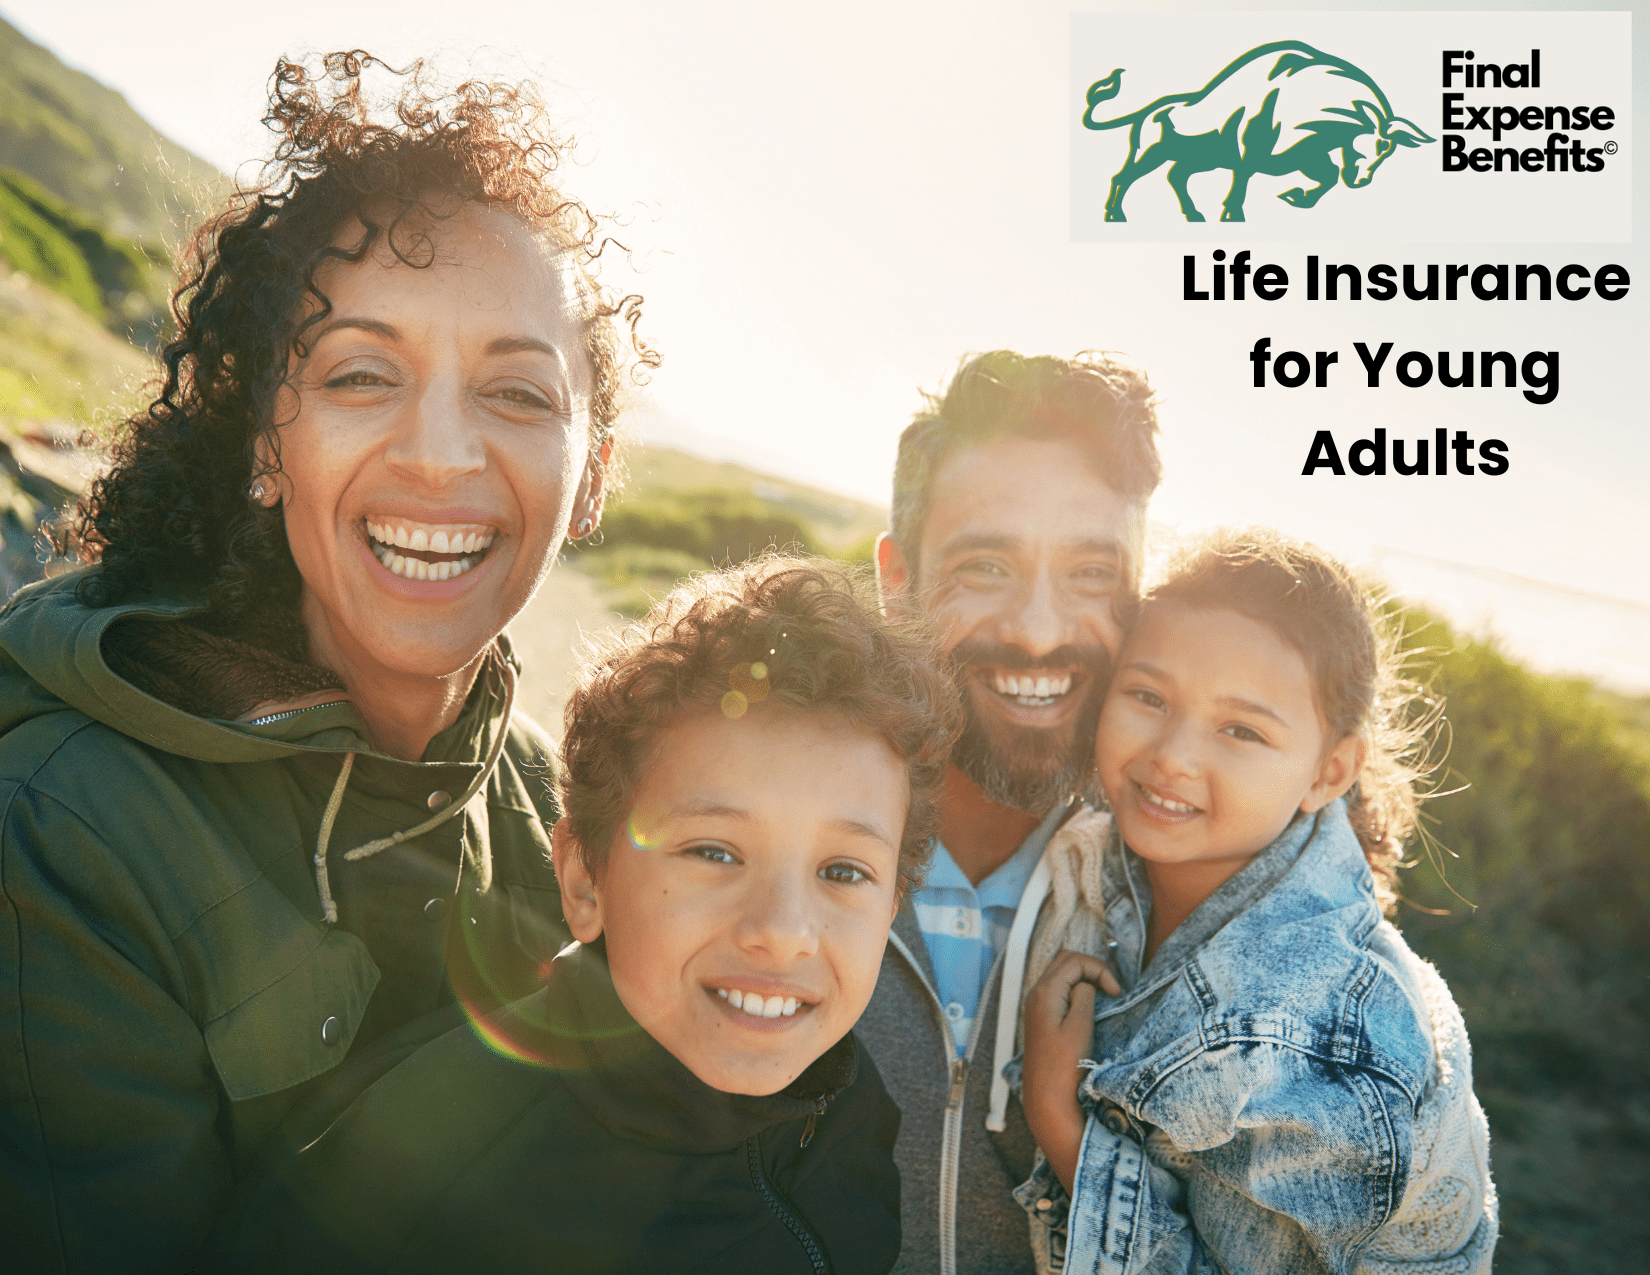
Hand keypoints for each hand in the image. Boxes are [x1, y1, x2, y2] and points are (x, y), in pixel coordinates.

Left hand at [1021, 950, 1120, 1193]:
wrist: (1047, 1097)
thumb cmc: (1064, 1065)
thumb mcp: (1080, 1026)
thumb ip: (1084, 996)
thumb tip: (1084, 984)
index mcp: (1044, 992)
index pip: (1074, 960)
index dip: (1099, 969)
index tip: (1116, 992)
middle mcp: (1036, 993)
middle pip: (1065, 960)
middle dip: (1091, 968)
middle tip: (1111, 989)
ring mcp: (1036, 1005)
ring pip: (1060, 973)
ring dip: (1083, 978)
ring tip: (1103, 996)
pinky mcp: (1040, 1017)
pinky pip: (1058, 989)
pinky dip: (1075, 989)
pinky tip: (1088, 1006)